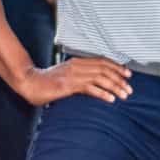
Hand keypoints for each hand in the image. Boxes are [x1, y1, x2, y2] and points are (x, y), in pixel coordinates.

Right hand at [16, 58, 132, 105]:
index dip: (116, 67)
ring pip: (100, 78)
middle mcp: (77, 65)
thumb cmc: (46, 80)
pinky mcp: (68, 85)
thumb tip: (94, 81)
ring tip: (124, 95)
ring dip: (114, 86)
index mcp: (78, 61)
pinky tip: (110, 99)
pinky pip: (90, 88)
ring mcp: (73, 75)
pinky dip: (102, 93)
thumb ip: (79, 74)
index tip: (127, 74)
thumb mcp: (65, 74)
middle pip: (104, 69)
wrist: (29, 82)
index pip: (102, 61)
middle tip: (129, 88)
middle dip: (119, 78)